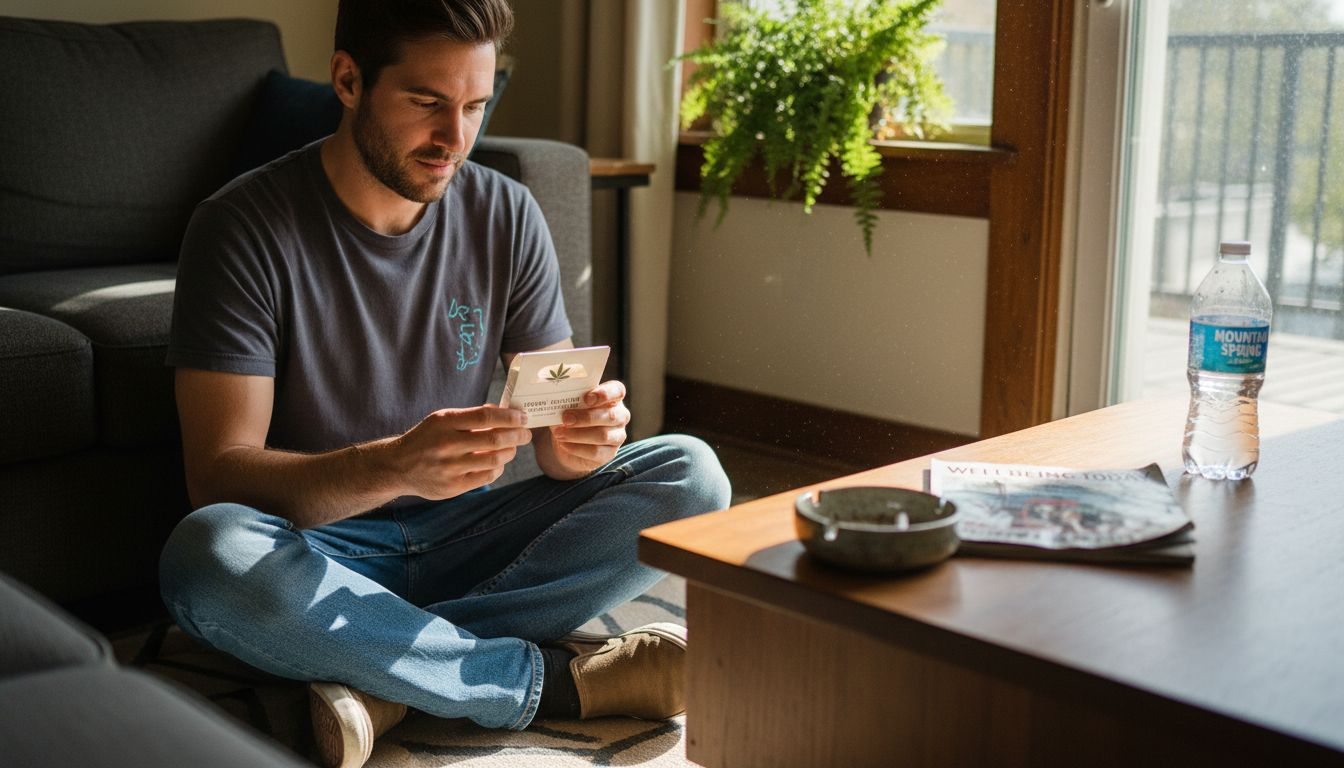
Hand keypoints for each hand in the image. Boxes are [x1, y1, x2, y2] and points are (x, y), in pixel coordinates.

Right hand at [390, 405, 531, 498]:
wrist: (398, 466)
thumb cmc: (427, 438)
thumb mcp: (441, 420)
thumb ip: (471, 416)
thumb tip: (505, 411)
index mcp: (445, 422)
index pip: (486, 416)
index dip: (510, 417)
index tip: (523, 417)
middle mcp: (446, 444)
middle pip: (494, 439)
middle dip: (517, 435)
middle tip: (526, 434)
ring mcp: (449, 468)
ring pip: (494, 460)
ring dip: (510, 452)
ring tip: (513, 448)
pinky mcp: (452, 487)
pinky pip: (486, 477)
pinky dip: (498, 468)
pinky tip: (498, 462)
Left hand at [548, 380, 629, 472]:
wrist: (568, 443)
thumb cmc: (572, 416)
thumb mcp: (570, 405)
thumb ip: (569, 402)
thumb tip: (558, 403)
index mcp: (612, 397)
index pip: (618, 391)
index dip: (605, 394)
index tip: (587, 398)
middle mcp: (620, 416)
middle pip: (611, 416)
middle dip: (586, 417)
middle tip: (566, 418)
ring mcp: (617, 436)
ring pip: (603, 435)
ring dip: (578, 434)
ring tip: (559, 433)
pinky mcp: (610, 453)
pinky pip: (595, 452)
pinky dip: (576, 448)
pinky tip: (563, 444)